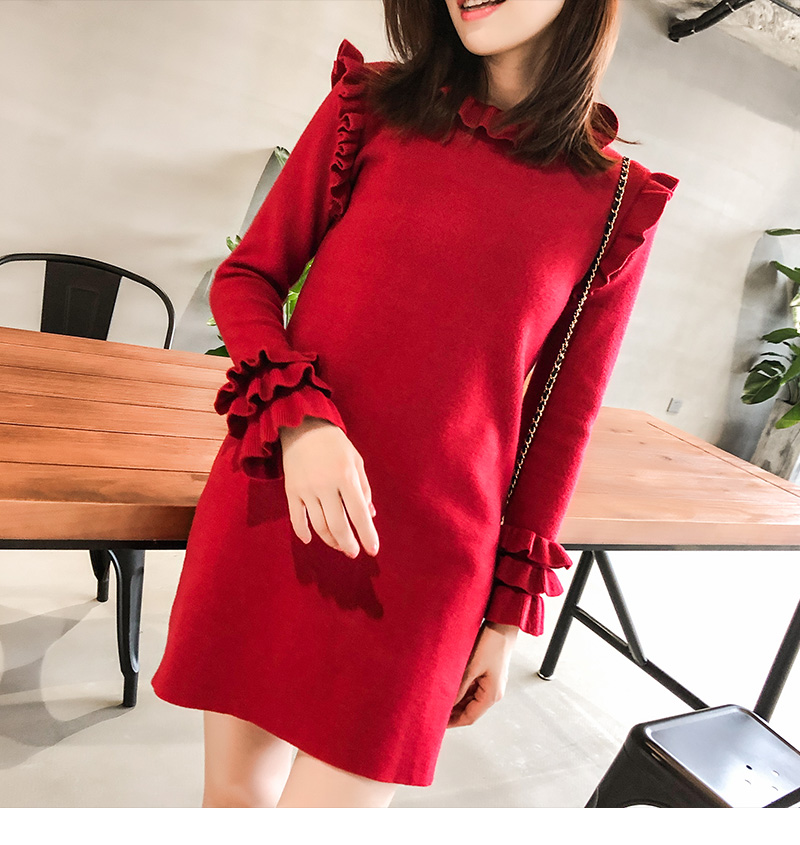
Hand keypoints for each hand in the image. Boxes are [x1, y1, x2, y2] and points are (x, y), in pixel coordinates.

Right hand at [279, 416, 378, 558]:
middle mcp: (326, 486)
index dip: (367, 535)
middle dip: (348, 544)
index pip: (359, 513)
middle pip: (338, 525)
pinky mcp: (291, 491)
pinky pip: (296, 518)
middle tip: (353, 552)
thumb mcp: (356, 461)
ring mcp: (306, 490)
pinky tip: (310, 540)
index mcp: (346, 477)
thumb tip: (369, 516)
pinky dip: (303, 532)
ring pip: (319, 525)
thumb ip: (364, 489)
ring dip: (330, 540)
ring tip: (339, 545)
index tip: (373, 551)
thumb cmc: (335, 444)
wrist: (302, 427)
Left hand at [447, 621, 517, 727]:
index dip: (453, 722)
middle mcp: (494, 692)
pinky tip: (449, 688)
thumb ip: (460, 687)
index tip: (439, 724)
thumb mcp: (472, 666)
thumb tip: (448, 703)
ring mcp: (492, 683)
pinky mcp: (488, 674)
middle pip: (470, 709)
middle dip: (453, 713)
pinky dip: (461, 691)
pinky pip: (473, 688)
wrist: (503, 626)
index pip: (470, 717)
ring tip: (439, 701)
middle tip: (435, 713)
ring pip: (471, 699)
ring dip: (457, 702)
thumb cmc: (492, 643)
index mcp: (492, 695)